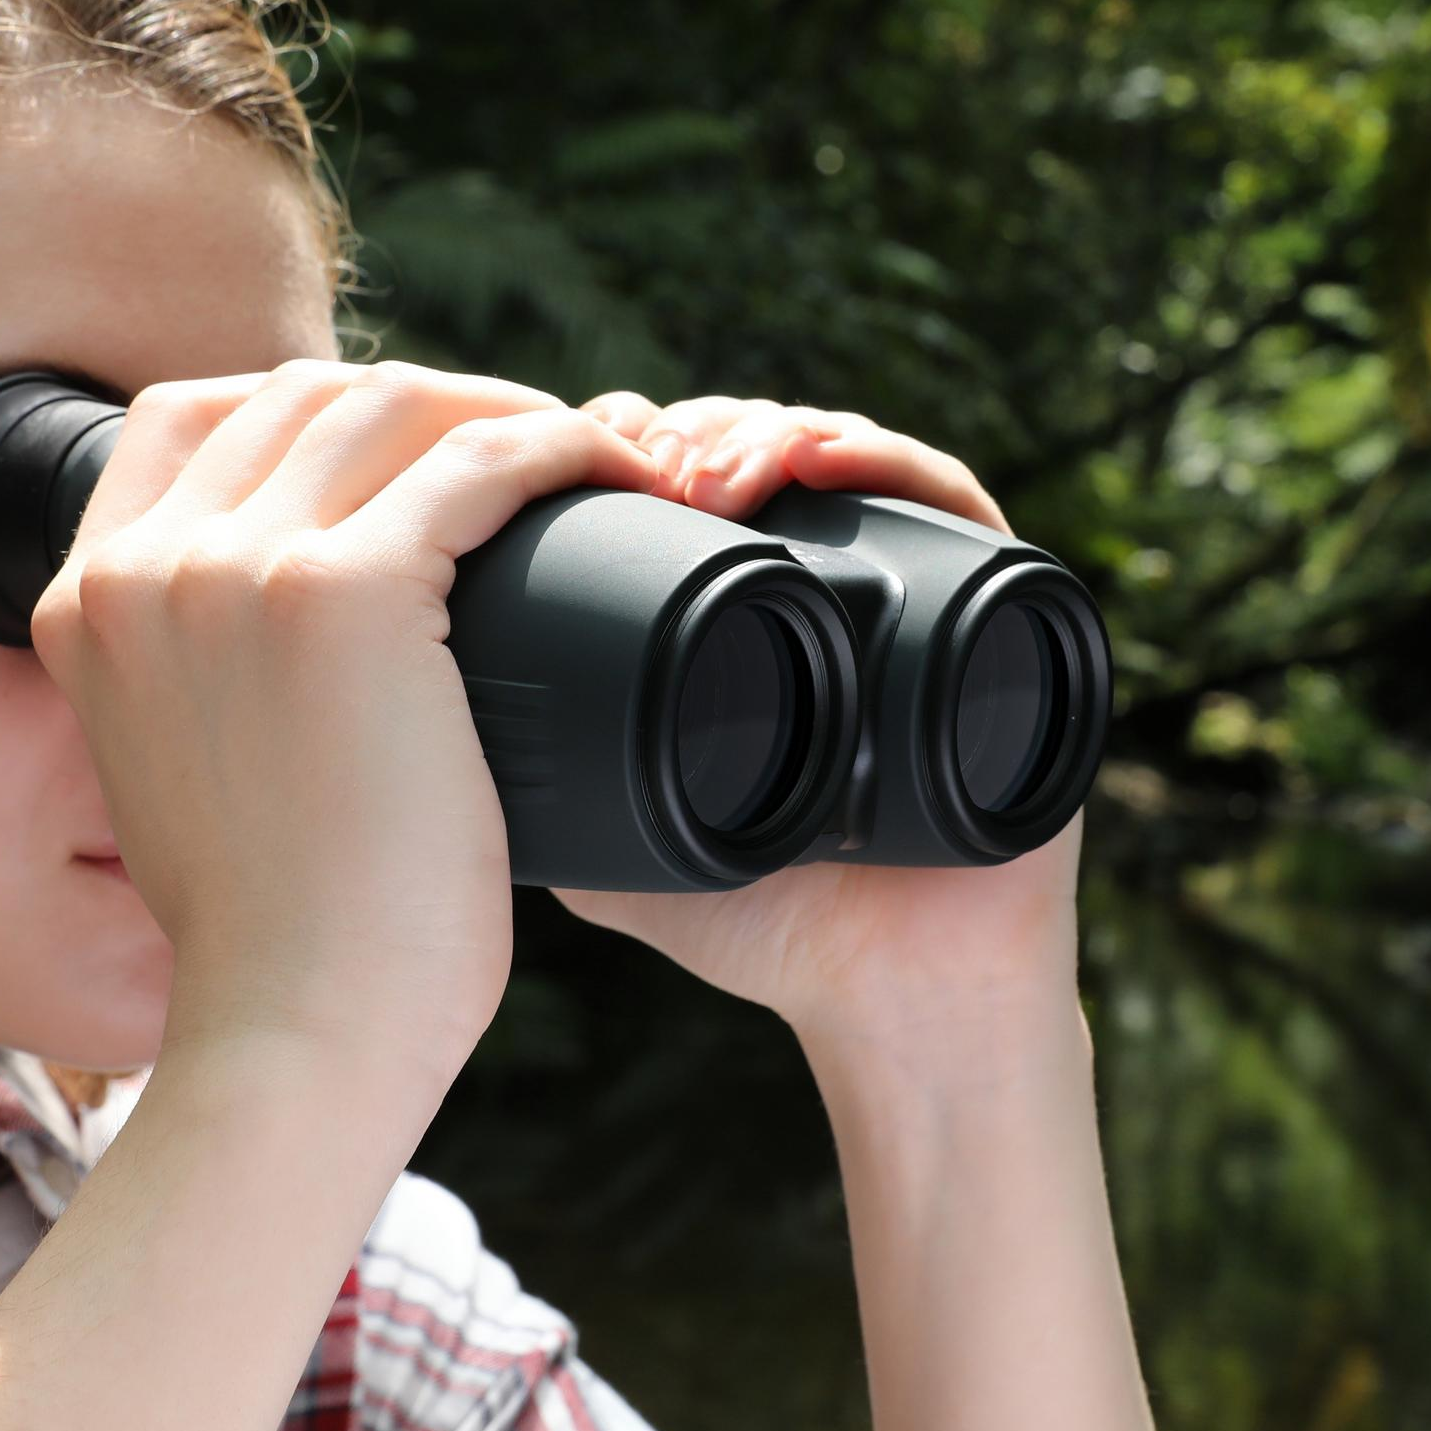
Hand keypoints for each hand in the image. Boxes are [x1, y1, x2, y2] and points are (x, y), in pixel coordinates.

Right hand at [30, 360, 665, 1096]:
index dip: (315, 412)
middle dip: (425, 403)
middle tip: (526, 454)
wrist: (298, 1034)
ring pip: (392, 404)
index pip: (191, 418)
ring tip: (587, 456)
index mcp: (87, 603)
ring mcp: (235, 568)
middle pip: (301, 395)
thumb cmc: (279, 939)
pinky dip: (556, 447)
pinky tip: (608, 469)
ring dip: (502, 409)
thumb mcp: (182, 774)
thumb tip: (299, 644)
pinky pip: (475, 462)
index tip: (410, 453)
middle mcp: (144, 566)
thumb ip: (203, 684)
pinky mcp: (343, 593)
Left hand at [559, 390, 1088, 1058]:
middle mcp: (837, 585)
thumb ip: (535, 790)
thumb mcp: (618, 844)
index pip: (689, 481)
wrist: (895, 999)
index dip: (629, 444)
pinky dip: (887, 457)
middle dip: (693, 431)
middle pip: (761, 450)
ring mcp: (918, 590)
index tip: (569, 454)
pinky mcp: (999, 604)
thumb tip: (431, 723)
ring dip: (771, 432)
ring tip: (712, 471)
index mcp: (752, 616)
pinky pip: (950, 499)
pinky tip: (822, 455)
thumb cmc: (773, 932)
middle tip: (643, 462)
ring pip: (842, 456)